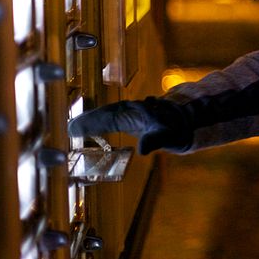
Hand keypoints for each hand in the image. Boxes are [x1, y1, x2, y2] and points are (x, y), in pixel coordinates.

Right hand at [67, 97, 192, 153]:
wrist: (191, 119)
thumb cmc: (177, 128)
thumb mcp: (167, 135)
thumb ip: (155, 140)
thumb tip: (143, 148)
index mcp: (132, 113)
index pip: (106, 117)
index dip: (89, 123)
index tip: (72, 129)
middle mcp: (128, 110)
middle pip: (103, 114)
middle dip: (86, 120)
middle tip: (68, 128)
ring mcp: (130, 114)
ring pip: (107, 114)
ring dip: (92, 120)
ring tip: (75, 128)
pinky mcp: (132, 119)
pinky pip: (112, 120)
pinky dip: (100, 124)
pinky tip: (92, 130)